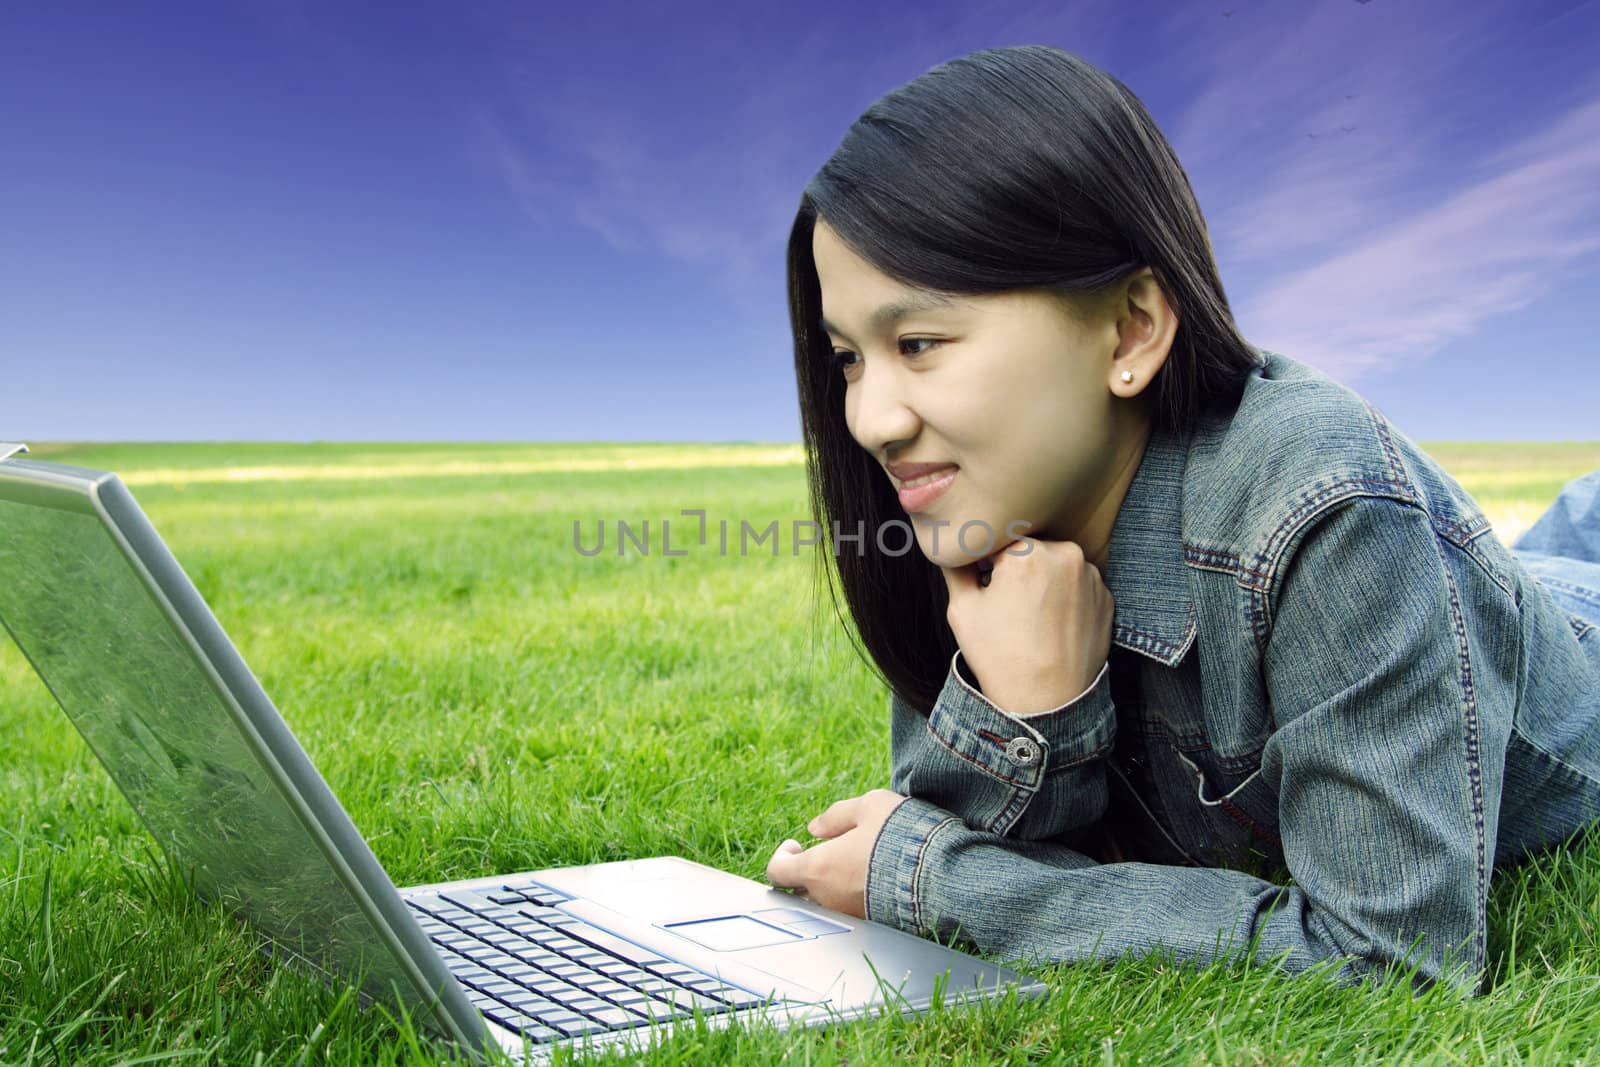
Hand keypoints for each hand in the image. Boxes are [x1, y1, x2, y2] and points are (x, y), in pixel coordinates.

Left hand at [764, 789, 907, 917]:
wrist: (943, 874)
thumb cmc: (902, 835)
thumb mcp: (869, 807)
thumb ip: (836, 816)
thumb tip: (815, 828)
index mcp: (819, 868)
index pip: (778, 873)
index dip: (781, 857)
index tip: (795, 845)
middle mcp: (829, 898)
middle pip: (800, 890)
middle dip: (807, 871)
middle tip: (825, 854)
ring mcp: (850, 915)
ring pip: (827, 901)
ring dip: (832, 883)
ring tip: (854, 862)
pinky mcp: (873, 923)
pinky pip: (852, 909)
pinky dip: (853, 894)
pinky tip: (874, 876)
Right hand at [941, 537, 1113, 715]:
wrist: (1047, 702)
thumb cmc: (1000, 657)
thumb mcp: (962, 609)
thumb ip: (955, 566)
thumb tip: (951, 545)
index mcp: (1026, 552)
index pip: (997, 539)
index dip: (986, 561)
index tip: (984, 583)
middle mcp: (1065, 554)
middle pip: (1030, 549)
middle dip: (1017, 567)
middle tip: (1008, 604)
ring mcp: (1091, 576)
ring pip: (1057, 564)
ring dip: (1044, 579)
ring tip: (1032, 617)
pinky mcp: (1106, 597)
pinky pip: (1079, 584)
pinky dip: (1066, 596)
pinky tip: (1052, 624)